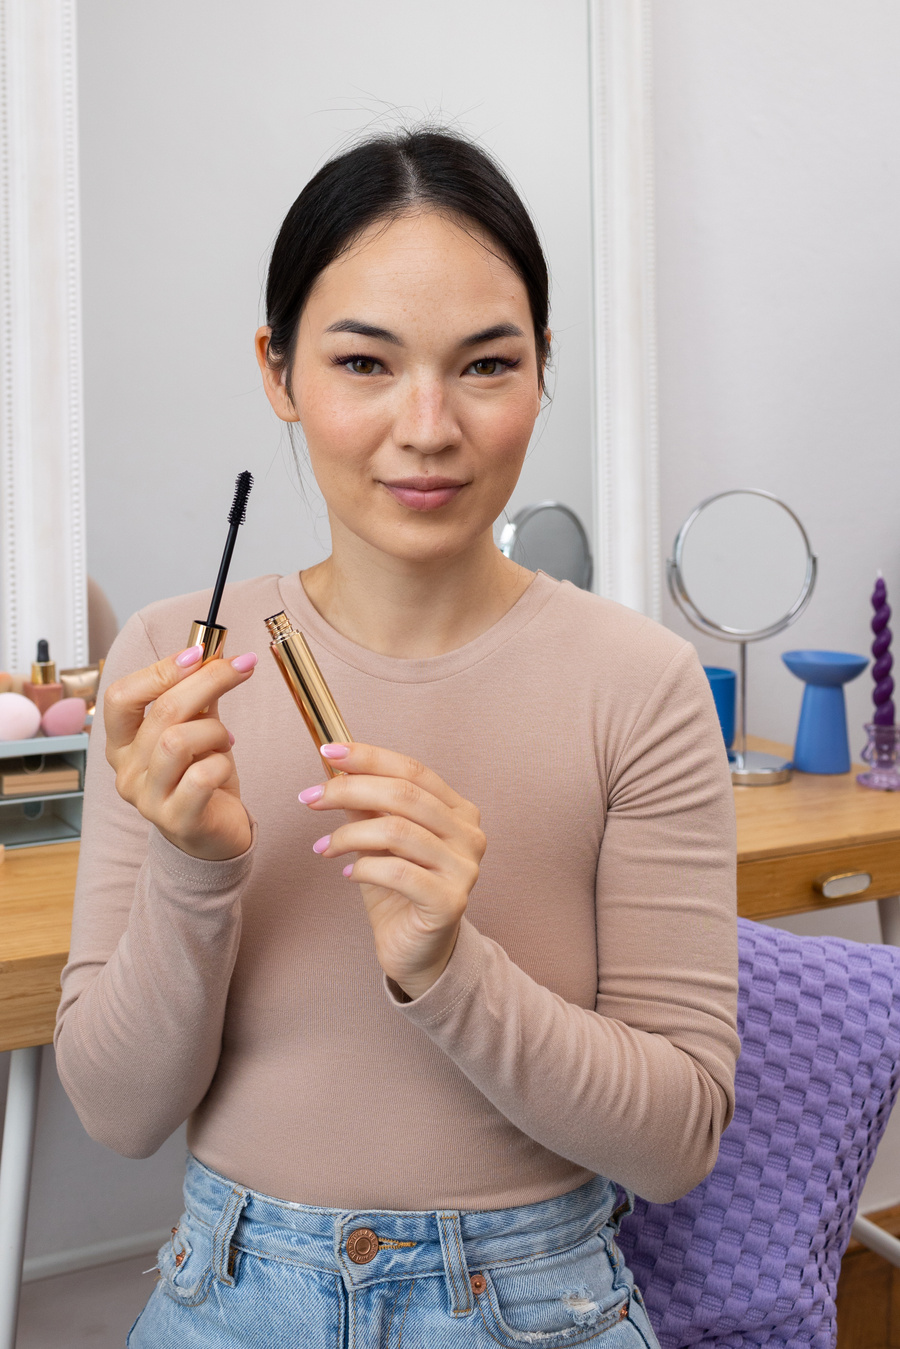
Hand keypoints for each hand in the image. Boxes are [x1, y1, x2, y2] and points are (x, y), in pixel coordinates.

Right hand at [104, 644, 257, 860]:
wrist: (215, 836)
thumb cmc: (202, 778)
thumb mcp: (197, 731)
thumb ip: (197, 698)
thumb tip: (211, 654)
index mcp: (121, 744)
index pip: (120, 696)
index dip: (160, 670)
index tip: (199, 652)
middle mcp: (126, 771)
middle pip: (161, 712)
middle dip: (208, 682)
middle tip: (242, 666)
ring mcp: (147, 799)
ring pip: (177, 742)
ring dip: (213, 730)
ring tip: (227, 739)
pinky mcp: (176, 820)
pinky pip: (200, 777)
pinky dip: (221, 763)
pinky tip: (225, 766)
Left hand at [299, 743, 485, 998]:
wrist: (415, 950)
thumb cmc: (397, 889)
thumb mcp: (378, 839)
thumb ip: (367, 805)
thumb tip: (336, 766)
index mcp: (458, 810)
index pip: (413, 771)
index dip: (369, 757)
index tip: (328, 752)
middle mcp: (469, 835)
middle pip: (405, 795)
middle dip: (349, 790)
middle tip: (310, 798)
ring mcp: (464, 869)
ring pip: (398, 831)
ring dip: (349, 835)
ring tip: (323, 847)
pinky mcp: (450, 902)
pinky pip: (398, 873)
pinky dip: (363, 868)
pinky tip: (346, 873)